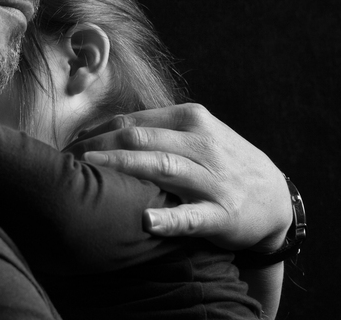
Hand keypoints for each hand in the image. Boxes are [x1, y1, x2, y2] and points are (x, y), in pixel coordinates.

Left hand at [65, 103, 292, 251]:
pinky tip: (146, 220)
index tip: (66, 147)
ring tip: (91, 169)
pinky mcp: (222, 213)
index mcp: (192, 119)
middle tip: (64, 160)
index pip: (132, 122)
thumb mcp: (198, 135)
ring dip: (124, 167)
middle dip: (99, 147)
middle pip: (141, 139)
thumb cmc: (225, 164)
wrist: (276, 198)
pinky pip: (192, 216)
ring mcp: (213, 179)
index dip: (95, 133)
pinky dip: (169, 218)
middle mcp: (201, 143)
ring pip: (163, 167)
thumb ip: (157, 130)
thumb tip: (101, 130)